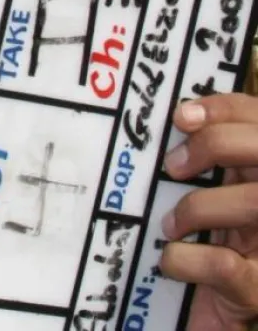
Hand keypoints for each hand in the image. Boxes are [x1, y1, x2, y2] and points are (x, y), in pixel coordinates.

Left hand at [160, 94, 257, 329]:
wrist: (212, 319)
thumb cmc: (208, 251)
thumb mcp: (212, 201)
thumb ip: (208, 165)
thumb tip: (178, 120)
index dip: (225, 110)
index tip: (180, 116)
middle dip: (216, 146)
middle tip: (173, 167)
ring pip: (257, 203)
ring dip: (199, 207)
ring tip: (171, 225)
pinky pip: (227, 265)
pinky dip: (187, 259)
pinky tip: (171, 261)